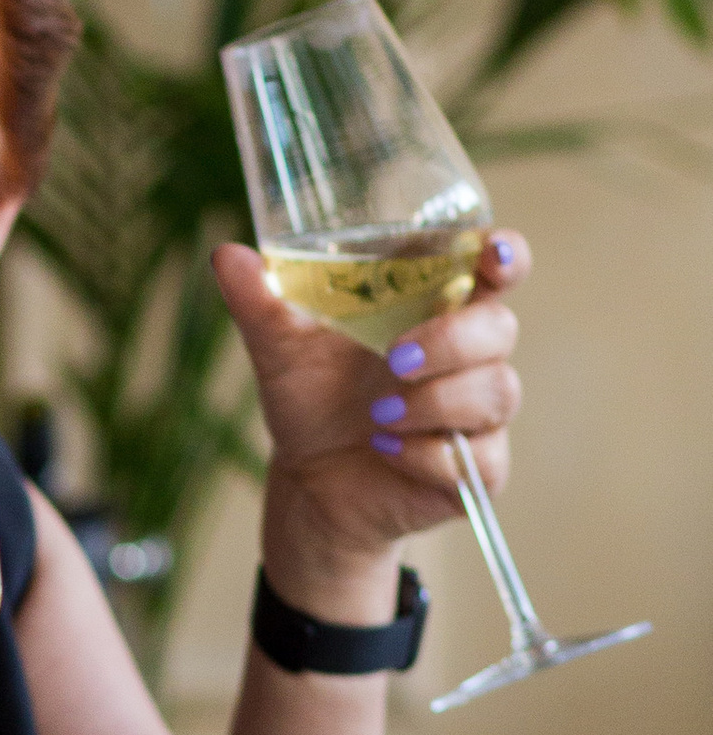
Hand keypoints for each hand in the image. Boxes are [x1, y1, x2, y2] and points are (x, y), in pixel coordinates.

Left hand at [211, 227, 526, 611]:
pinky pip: (478, 458)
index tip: (492, 254)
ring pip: (496, 392)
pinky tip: (385, 452)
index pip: (495, 266)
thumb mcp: (279, 347)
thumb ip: (260, 300)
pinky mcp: (478, 468)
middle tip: (395, 358)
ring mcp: (478, 411)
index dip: (505, 254)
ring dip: (433, 403)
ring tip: (376, 415)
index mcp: (434, 306)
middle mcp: (468, 354)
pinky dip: (426, 456)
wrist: (309, 481)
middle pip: (500, 328)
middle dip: (453, 340)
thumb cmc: (311, 397)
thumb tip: (228, 254)